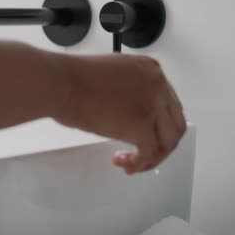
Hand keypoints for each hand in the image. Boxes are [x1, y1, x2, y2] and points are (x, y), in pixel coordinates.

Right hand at [54, 54, 186, 174]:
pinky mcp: (141, 127)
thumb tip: (124, 114)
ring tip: (133, 162)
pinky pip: (150, 154)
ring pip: (168, 141)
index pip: (168, 101)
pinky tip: (125, 163)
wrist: (60, 83)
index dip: (158, 122)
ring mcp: (152, 106)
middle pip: (175, 122)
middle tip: (146, 153)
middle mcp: (157, 85)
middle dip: (161, 142)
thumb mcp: (108, 77)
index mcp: (149, 69)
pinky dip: (139, 164)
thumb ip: (125, 91)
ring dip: (153, 156)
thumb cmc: (70, 79)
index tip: (145, 132)